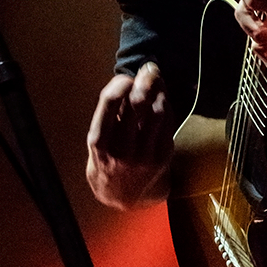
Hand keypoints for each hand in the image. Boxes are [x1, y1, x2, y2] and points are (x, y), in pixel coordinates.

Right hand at [86, 61, 173, 208]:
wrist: (122, 197)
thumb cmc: (108, 162)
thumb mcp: (98, 143)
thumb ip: (109, 117)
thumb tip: (127, 82)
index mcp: (99, 143)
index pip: (109, 105)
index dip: (120, 84)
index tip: (126, 77)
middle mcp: (122, 150)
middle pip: (138, 105)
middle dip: (145, 80)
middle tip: (149, 68)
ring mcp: (144, 155)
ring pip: (157, 112)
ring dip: (159, 90)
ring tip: (156, 80)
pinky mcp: (161, 157)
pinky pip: (168, 124)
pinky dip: (166, 106)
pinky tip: (162, 98)